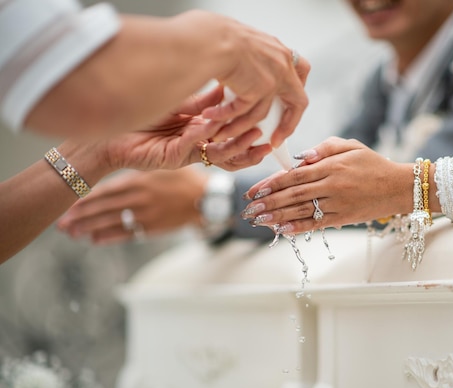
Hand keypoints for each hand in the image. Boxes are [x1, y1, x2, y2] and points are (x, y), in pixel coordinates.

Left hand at [57, 167, 206, 243]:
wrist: (205, 198)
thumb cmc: (182, 178)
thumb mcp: (160, 165)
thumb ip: (139, 165)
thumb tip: (114, 156)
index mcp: (139, 181)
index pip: (106, 191)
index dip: (86, 198)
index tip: (68, 202)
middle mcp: (140, 199)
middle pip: (104, 209)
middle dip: (81, 216)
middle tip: (61, 223)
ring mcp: (146, 215)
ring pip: (112, 222)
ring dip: (90, 228)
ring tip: (71, 232)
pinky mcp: (153, 227)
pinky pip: (127, 234)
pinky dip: (109, 236)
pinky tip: (94, 239)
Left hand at [99, 88, 272, 171]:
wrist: (110, 133)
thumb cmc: (143, 117)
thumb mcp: (181, 106)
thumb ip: (205, 103)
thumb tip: (228, 90)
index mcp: (202, 134)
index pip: (233, 138)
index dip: (251, 134)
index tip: (267, 123)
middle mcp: (198, 147)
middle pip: (232, 153)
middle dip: (251, 148)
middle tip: (268, 140)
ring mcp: (186, 155)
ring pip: (219, 156)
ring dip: (237, 147)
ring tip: (253, 137)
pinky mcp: (171, 159)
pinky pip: (192, 147)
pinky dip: (202, 136)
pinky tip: (209, 125)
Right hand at [194, 12, 310, 147]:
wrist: (211, 38)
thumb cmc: (218, 37)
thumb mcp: (246, 44)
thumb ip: (255, 59)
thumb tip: (249, 73)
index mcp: (281, 51)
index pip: (302, 70)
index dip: (296, 89)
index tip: (286, 104)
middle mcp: (283, 65)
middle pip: (298, 102)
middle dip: (289, 124)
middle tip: (276, 138)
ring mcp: (273, 79)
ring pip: (261, 114)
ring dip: (240, 127)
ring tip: (223, 132)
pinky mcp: (258, 90)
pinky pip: (242, 112)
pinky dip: (224, 116)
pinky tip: (210, 116)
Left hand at [241, 137, 414, 233]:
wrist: (398, 186)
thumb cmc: (372, 163)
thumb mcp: (350, 146)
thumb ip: (324, 148)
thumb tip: (300, 158)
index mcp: (331, 166)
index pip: (294, 176)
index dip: (271, 183)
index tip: (254, 190)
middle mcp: (331, 185)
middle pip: (293, 195)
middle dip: (268, 201)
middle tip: (249, 208)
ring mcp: (337, 203)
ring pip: (301, 210)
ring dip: (277, 216)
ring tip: (258, 219)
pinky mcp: (343, 217)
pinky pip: (317, 223)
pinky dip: (298, 227)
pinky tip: (281, 229)